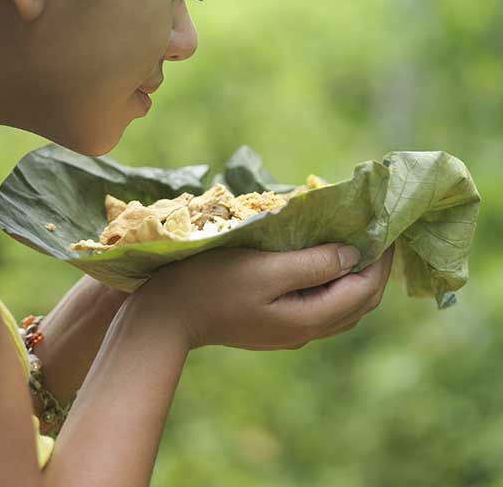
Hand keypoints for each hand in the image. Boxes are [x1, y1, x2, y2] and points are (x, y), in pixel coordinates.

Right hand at [131, 243, 393, 350]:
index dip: (381, 260)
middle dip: (374, 270)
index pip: (363, 290)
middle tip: (379, 234)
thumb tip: (352, 254)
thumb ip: (312, 264)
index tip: (388, 227)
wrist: (169, 315)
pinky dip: (332, 284)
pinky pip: (319, 304)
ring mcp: (290, 331)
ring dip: (355, 277)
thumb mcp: (265, 270)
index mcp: (308, 319)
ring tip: (358, 245)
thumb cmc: (213, 285)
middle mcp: (306, 330)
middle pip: (358, 303)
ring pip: (340, 307)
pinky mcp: (275, 325)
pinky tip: (323, 263)